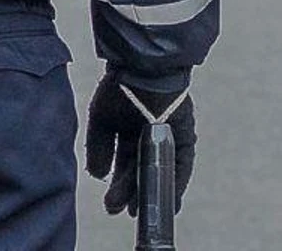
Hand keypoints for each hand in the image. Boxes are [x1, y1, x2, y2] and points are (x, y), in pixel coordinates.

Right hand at [84, 67, 195, 215]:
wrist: (143, 70)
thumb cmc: (120, 89)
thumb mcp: (101, 120)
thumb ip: (98, 147)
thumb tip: (97, 176)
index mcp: (130, 130)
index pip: (126, 164)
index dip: (119, 184)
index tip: (112, 203)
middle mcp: (150, 137)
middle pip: (140, 171)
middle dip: (129, 192)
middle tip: (118, 210)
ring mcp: (168, 138)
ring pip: (158, 171)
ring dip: (148, 192)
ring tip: (135, 211)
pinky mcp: (184, 139)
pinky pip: (181, 166)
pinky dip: (175, 185)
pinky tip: (168, 203)